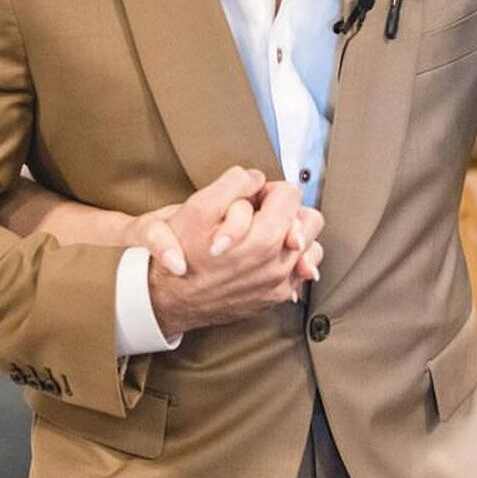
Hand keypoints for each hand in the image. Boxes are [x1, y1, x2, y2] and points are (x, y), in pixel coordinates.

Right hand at [144, 169, 323, 334]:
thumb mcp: (198, 207)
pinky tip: (264, 258)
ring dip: (290, 237)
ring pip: (310, 246)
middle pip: (309, 219)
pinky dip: (288, 261)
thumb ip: (235, 183)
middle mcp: (279, 264)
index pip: (290, 194)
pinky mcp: (276, 298)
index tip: (250, 200)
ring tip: (262, 238)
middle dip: (285, 213)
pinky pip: (300, 272)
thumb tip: (258, 179)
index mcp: (265, 237)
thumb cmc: (179, 252)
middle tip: (258, 218)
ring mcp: (280, 284)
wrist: (166, 298)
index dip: (268, 191)